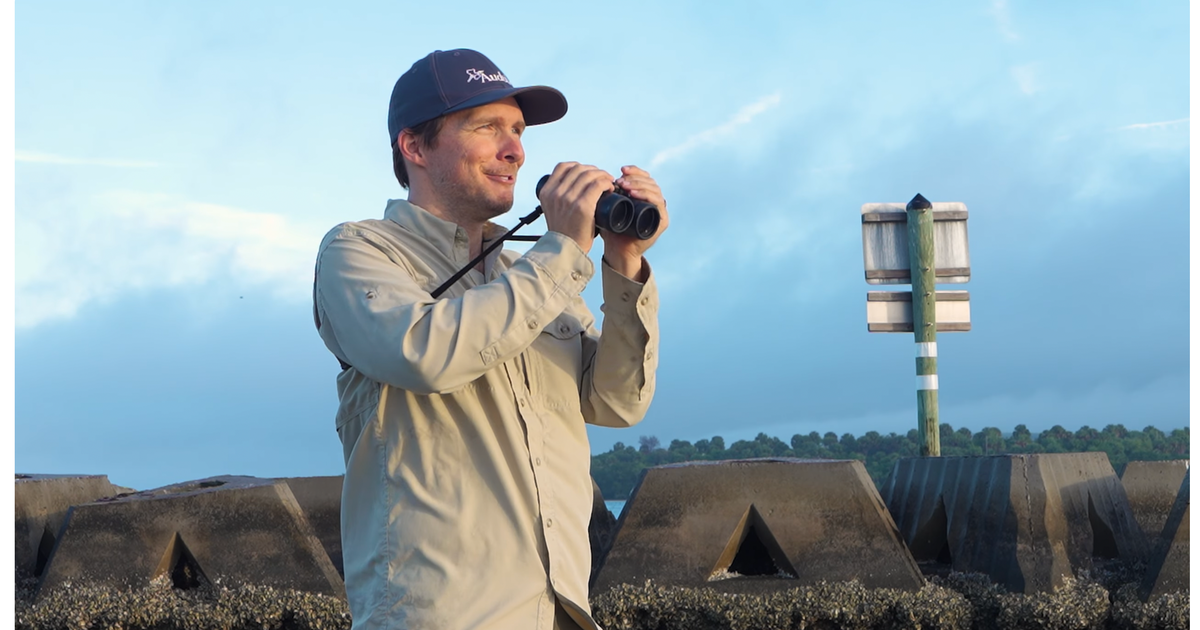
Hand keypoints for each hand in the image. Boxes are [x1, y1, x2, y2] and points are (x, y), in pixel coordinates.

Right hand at [536, 162, 613, 255]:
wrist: (566, 250)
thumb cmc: (564, 232)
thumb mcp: (553, 210)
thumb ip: (559, 196)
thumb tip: (576, 184)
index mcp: (546, 192)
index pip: (563, 167)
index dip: (578, 166)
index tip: (588, 174)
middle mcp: (555, 193)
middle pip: (578, 169)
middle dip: (594, 170)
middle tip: (603, 178)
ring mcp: (568, 199)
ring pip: (589, 174)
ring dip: (602, 175)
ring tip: (609, 182)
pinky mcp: (582, 206)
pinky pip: (597, 185)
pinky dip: (606, 182)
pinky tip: (610, 188)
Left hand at [601, 165, 668, 279]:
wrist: (618, 250)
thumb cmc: (611, 229)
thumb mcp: (608, 207)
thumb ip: (604, 193)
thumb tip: (593, 175)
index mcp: (643, 195)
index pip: (643, 177)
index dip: (634, 171)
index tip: (621, 170)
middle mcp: (654, 201)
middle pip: (649, 181)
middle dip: (634, 177)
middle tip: (620, 180)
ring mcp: (659, 210)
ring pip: (654, 189)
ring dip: (639, 185)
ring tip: (624, 186)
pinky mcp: (662, 220)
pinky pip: (658, 203)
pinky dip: (647, 196)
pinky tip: (635, 195)